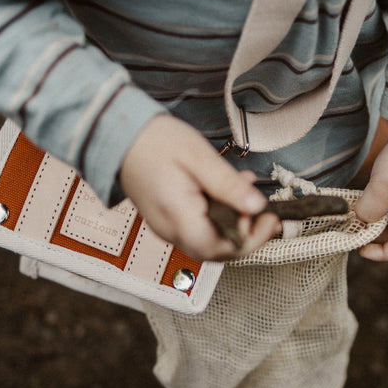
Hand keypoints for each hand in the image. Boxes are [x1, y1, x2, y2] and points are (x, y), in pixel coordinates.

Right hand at [119, 114, 280, 260]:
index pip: (218, 248)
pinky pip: (200, 231)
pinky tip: (229, 194)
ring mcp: (167, 228)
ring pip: (210, 243)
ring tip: (248, 194)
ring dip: (235, 226)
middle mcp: (170, 230)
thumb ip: (227, 185)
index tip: (269, 220)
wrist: (119, 134)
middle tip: (267, 214)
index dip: (249, 240)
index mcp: (176, 216)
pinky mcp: (169, 221)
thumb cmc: (154, 141)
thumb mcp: (198, 156)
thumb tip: (256, 206)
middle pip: (216, 252)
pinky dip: (221, 219)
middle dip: (247, 237)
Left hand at [354, 125, 387, 261]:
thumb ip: (370, 209)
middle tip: (354, 228)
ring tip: (358, 212)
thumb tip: (360, 222)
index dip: (383, 253)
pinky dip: (383, 207)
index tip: (360, 250)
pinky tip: (368, 199)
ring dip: (378, 220)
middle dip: (377, 235)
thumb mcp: (384, 185)